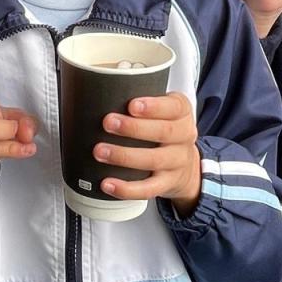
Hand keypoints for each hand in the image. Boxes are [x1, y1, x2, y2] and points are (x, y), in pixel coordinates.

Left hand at [94, 92, 200, 215]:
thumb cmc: (164, 128)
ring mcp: (177, 162)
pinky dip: (127, 188)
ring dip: (124, 156)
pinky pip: (148, 189)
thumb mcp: (163, 109)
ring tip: (100, 151)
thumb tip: (96, 92)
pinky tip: (108, 183)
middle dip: (133, 128)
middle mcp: (184, 136)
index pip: (173, 107)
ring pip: (154, 160)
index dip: (153, 107)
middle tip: (108, 123)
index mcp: (181, 112)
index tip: (132, 105)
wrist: (186, 164)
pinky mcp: (167, 184)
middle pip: (163, 132)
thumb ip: (141, 101)